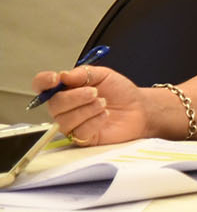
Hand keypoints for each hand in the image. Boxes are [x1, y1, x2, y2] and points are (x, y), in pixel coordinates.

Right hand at [30, 65, 148, 146]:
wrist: (140, 108)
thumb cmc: (120, 92)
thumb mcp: (103, 75)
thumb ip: (84, 73)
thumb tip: (64, 75)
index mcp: (65, 89)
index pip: (42, 86)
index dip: (43, 82)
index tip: (55, 79)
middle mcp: (65, 108)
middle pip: (54, 104)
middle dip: (74, 97)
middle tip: (94, 92)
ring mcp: (72, 124)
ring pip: (65, 120)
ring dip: (86, 110)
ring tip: (103, 103)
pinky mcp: (83, 138)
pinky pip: (79, 132)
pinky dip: (93, 121)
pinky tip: (105, 115)